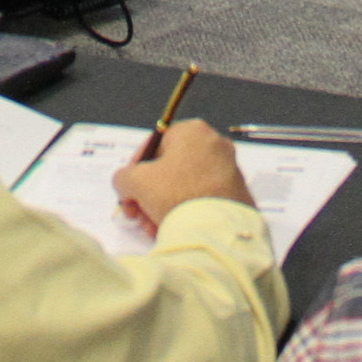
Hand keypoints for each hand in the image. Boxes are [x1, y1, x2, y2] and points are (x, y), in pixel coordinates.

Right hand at [113, 119, 255, 232]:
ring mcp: (230, 170)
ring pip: (185, 187)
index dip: (134, 168)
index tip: (128, 189)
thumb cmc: (176, 194)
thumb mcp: (134, 181)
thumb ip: (124, 177)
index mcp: (193, 131)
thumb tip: (126, 185)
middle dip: (149, 193)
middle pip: (170, 169)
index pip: (154, 144)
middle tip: (137, 212)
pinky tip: (172, 229)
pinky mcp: (237, 195)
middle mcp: (215, 144)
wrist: (216, 230)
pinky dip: (186, 212)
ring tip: (152, 227)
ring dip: (163, 206)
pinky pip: (203, 200)